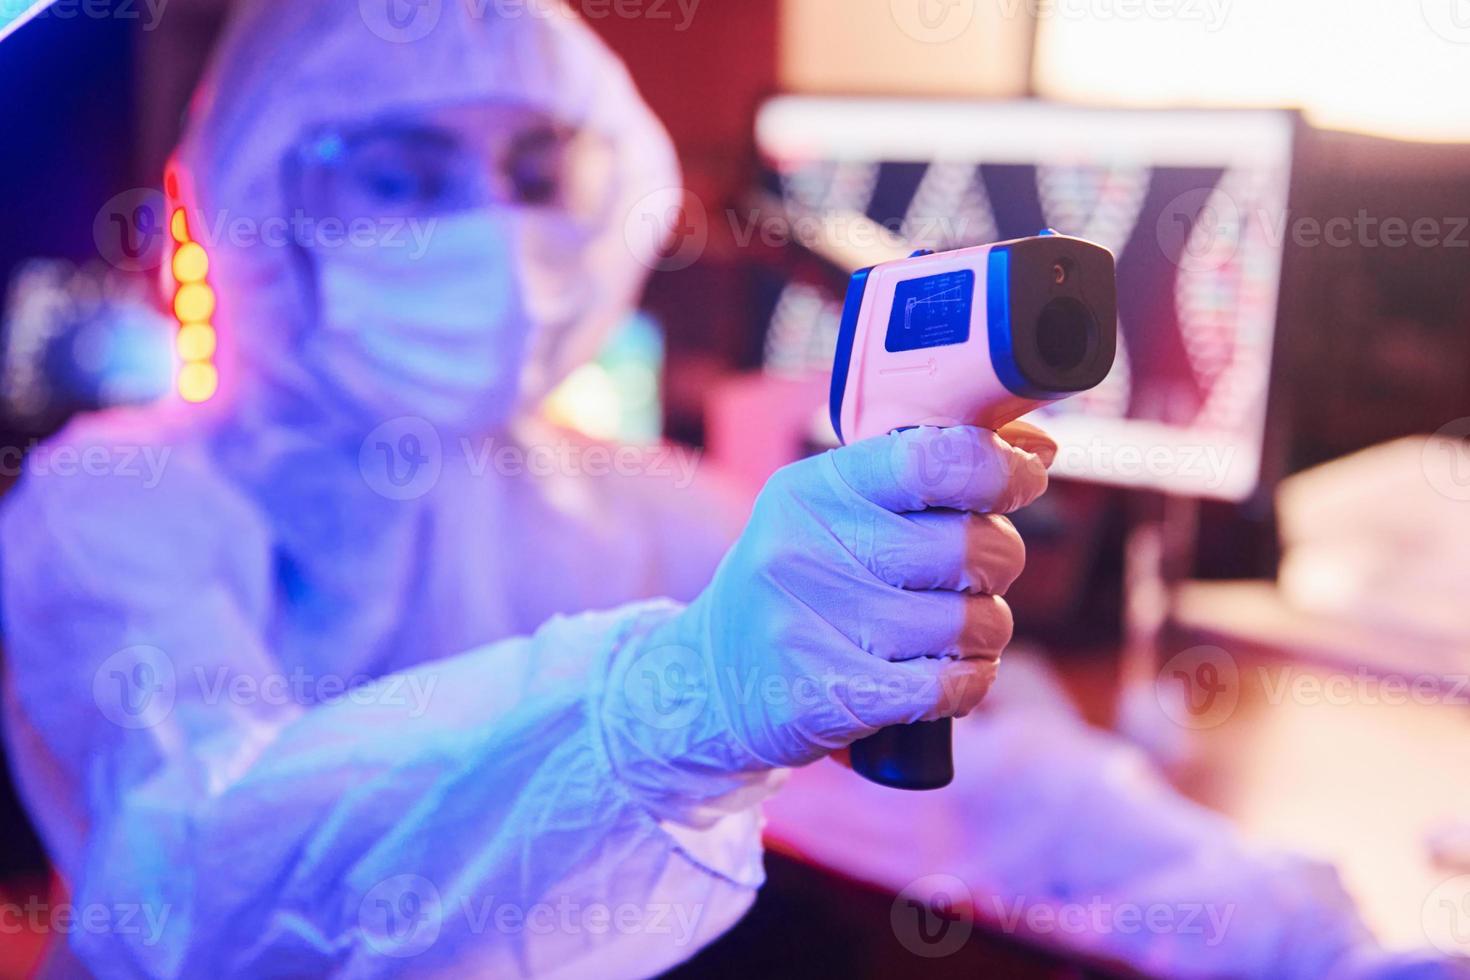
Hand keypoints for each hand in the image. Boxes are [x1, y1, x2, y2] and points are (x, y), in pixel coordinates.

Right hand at [600, 423, 1055, 813]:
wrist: (711, 683)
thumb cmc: (800, 585)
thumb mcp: (837, 512)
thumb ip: (928, 474)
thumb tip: (1037, 450)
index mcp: (814, 489)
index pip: (934, 457)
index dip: (999, 467)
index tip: (1020, 478)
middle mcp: (807, 549)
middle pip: (968, 546)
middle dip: (996, 561)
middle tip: (971, 575)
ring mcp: (815, 624)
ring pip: (971, 621)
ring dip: (984, 632)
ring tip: (949, 631)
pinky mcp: (834, 695)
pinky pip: (951, 685)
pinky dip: (968, 681)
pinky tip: (945, 675)